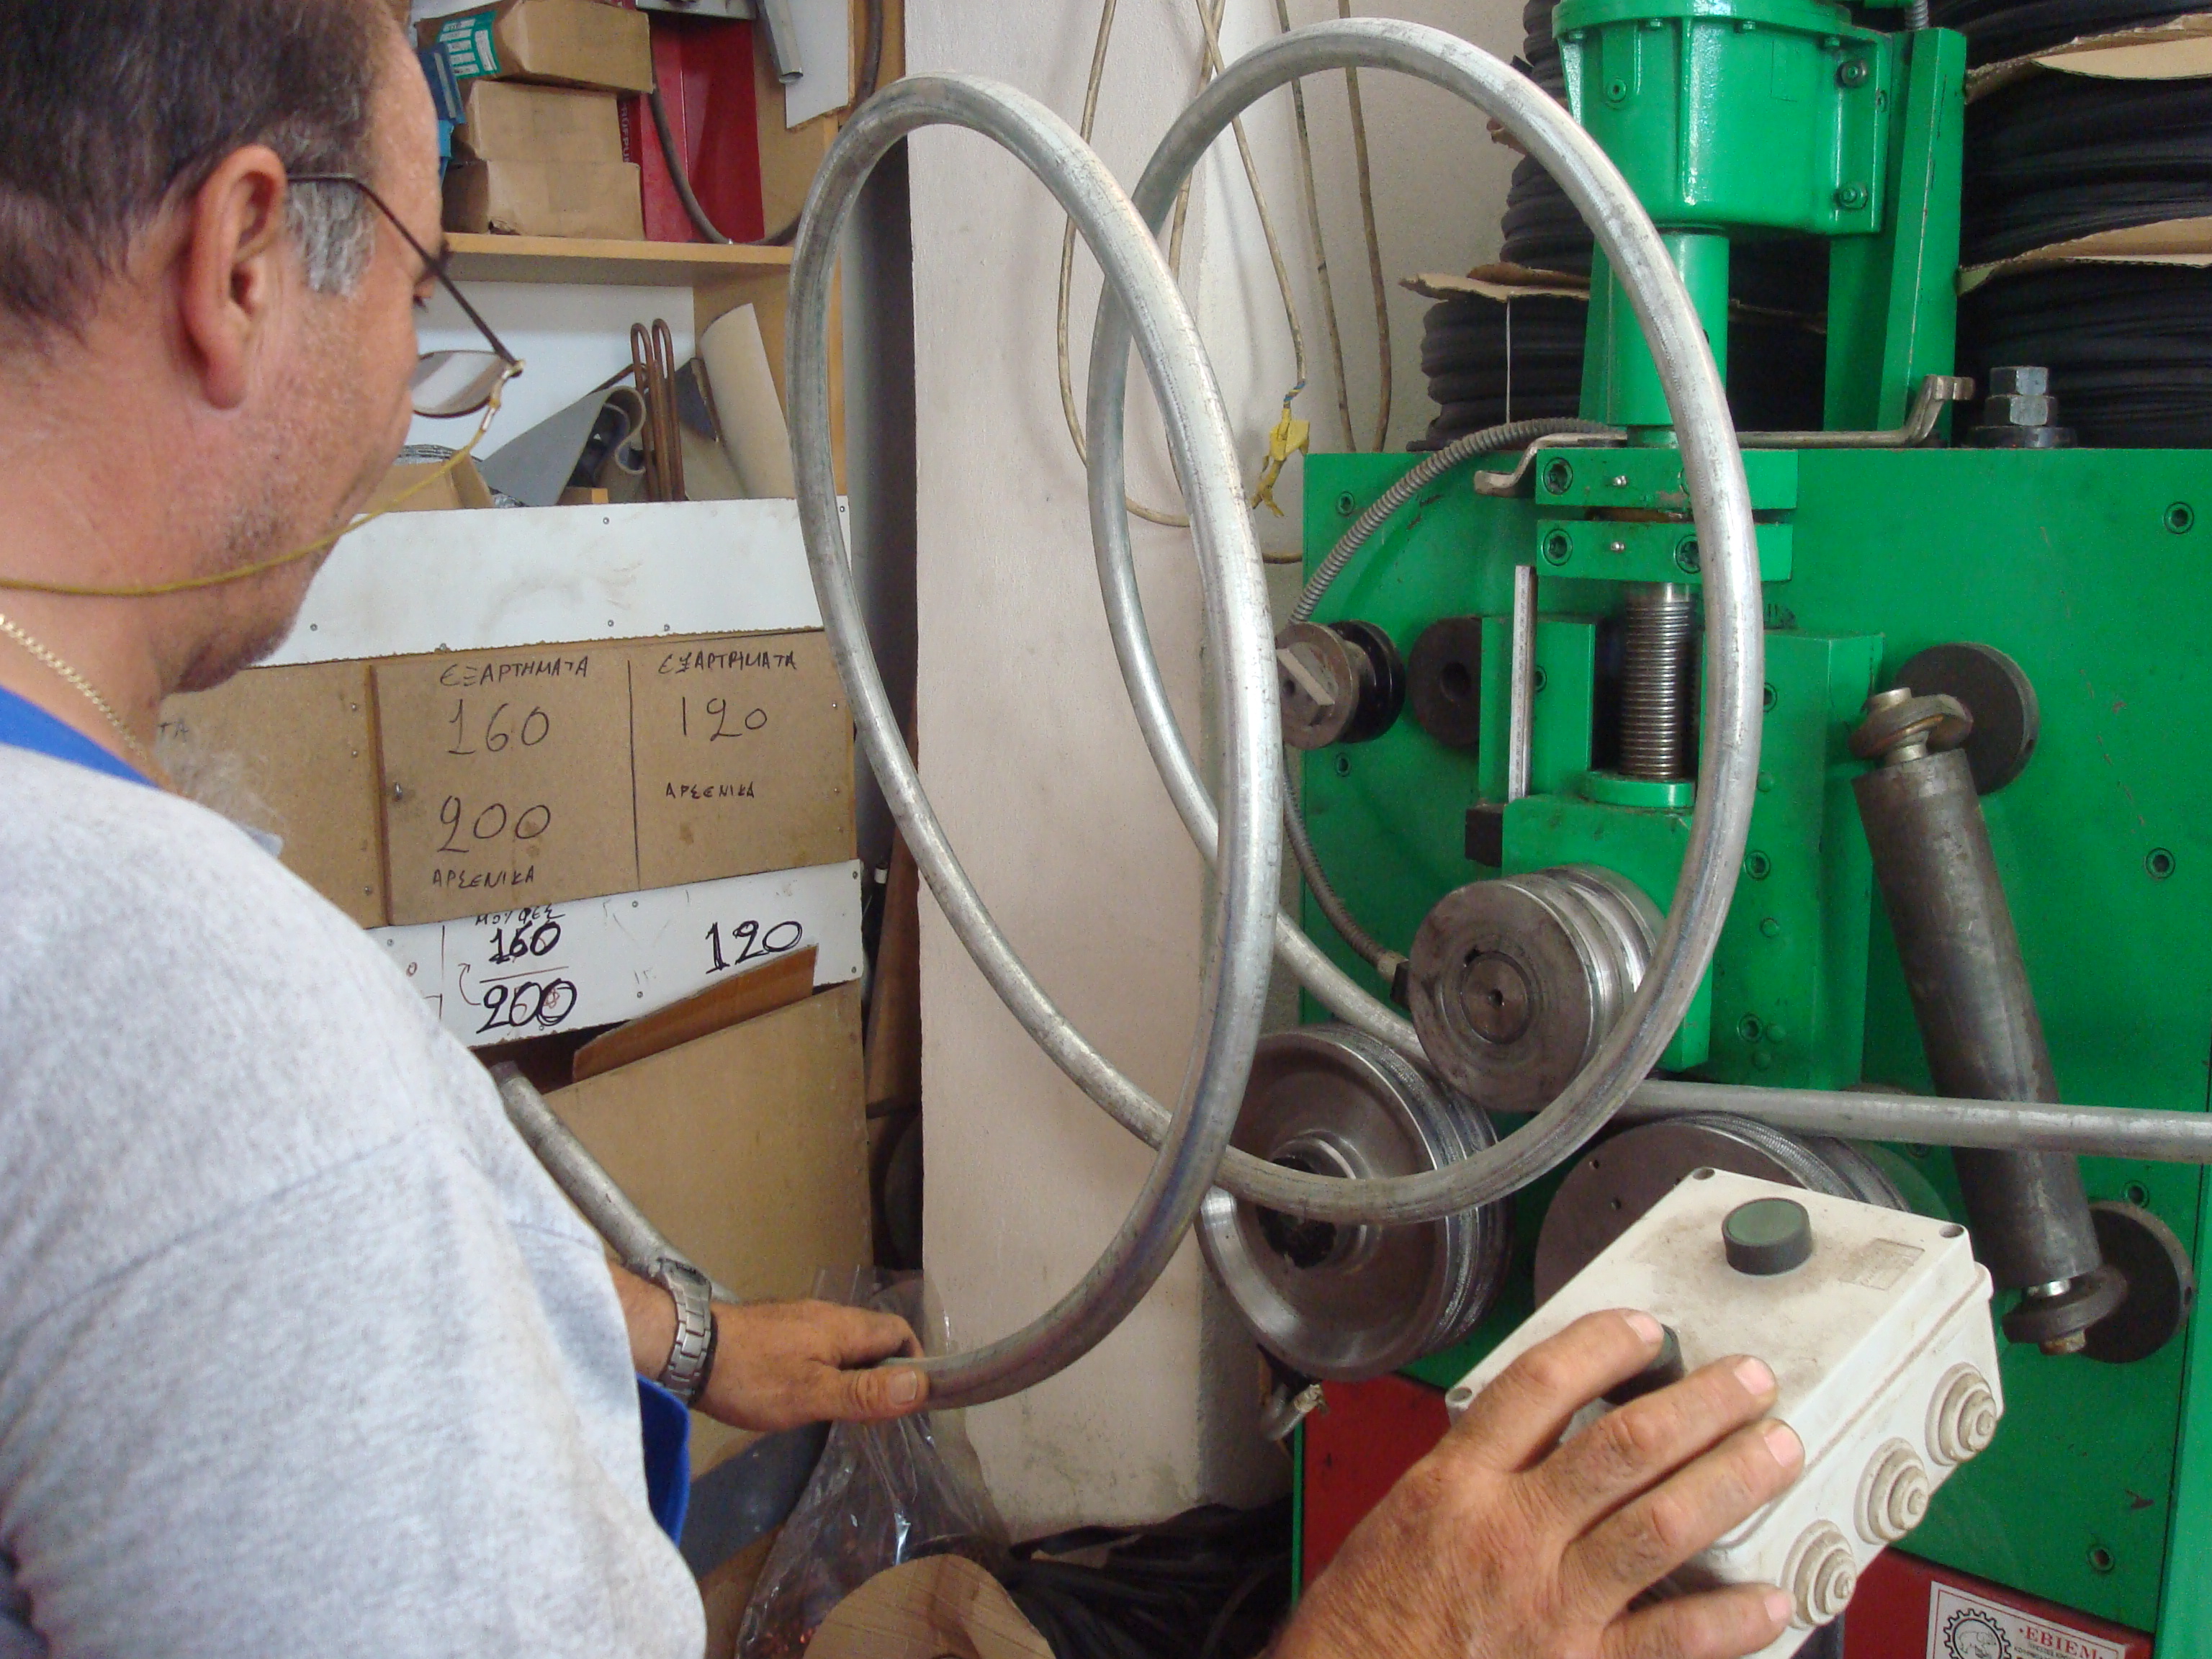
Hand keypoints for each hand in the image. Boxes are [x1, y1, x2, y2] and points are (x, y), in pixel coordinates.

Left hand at [698, 1298, 928, 1431]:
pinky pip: (819, 1344)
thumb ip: (865, 1392)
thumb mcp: (812, 1394)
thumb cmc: (752, 1377)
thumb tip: (921, 1386)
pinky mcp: (778, 1328)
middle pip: (874, 1336)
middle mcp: (828, 1313)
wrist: (687, 1348)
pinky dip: (828, 1366)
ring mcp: (800, 1318)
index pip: (899, 1331)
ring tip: (841, 1410)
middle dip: (884, 1372)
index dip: (914, 1363)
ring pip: (845, 1341)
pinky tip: (807, 1392)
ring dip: (855, 1371)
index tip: (906, 1401)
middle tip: (873, 1414)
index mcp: (844, 1326)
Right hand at [1275, 1310, 1805, 1658]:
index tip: (1645, 1331)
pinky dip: (1729, 1619)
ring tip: (1777, 1452)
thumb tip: (1539, 1438)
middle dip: (1698, 1406)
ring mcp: (1554, 1605)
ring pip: (1661, 1526)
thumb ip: (1473, 1476)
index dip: (1602, 1348)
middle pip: (1622, 1447)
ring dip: (1730, 1483)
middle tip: (1748, 1381)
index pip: (1539, 1387)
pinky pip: (1673, 1639)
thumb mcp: (1403, 1518)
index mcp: (1456, 1485)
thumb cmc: (1368, 1622)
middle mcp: (1511, 1534)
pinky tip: (1771, 1597)